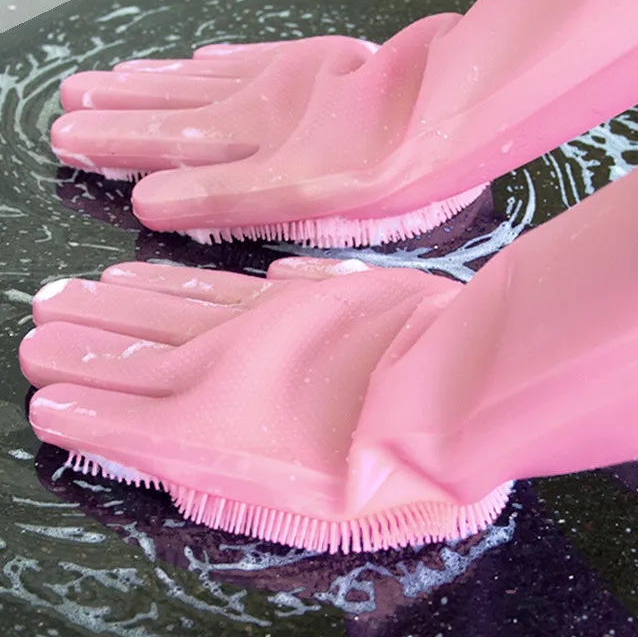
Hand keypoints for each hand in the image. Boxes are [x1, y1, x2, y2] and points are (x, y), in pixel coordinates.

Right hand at [20, 257, 496, 552]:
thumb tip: (173, 449)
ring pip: (170, 310)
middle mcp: (223, 370)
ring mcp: (261, 325)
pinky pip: (224, 283)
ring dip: (120, 305)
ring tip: (79, 295)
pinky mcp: (301, 295)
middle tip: (38, 326)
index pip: (125, 417)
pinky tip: (156, 271)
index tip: (44, 394)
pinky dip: (183, 278)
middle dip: (82, 345)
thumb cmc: (385, 476)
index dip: (81, 406)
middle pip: (133, 354)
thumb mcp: (296, 514)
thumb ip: (222, 476)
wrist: (449, 395)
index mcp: (213, 434)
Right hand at [52, 14, 487, 247]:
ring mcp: (289, 80)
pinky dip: (227, 57)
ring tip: (117, 79)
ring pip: (208, 78)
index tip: (72, 139)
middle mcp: (262, 108)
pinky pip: (259, 56)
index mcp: (253, 148)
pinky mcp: (320, 60)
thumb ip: (226, 198)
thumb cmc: (390, 166)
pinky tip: (205, 54)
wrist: (452, 105)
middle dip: (124, 111)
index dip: (120, 145)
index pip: (168, 145)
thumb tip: (153, 202)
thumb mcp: (303, 199)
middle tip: (74, 104)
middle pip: (177, 109)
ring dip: (160, 81)